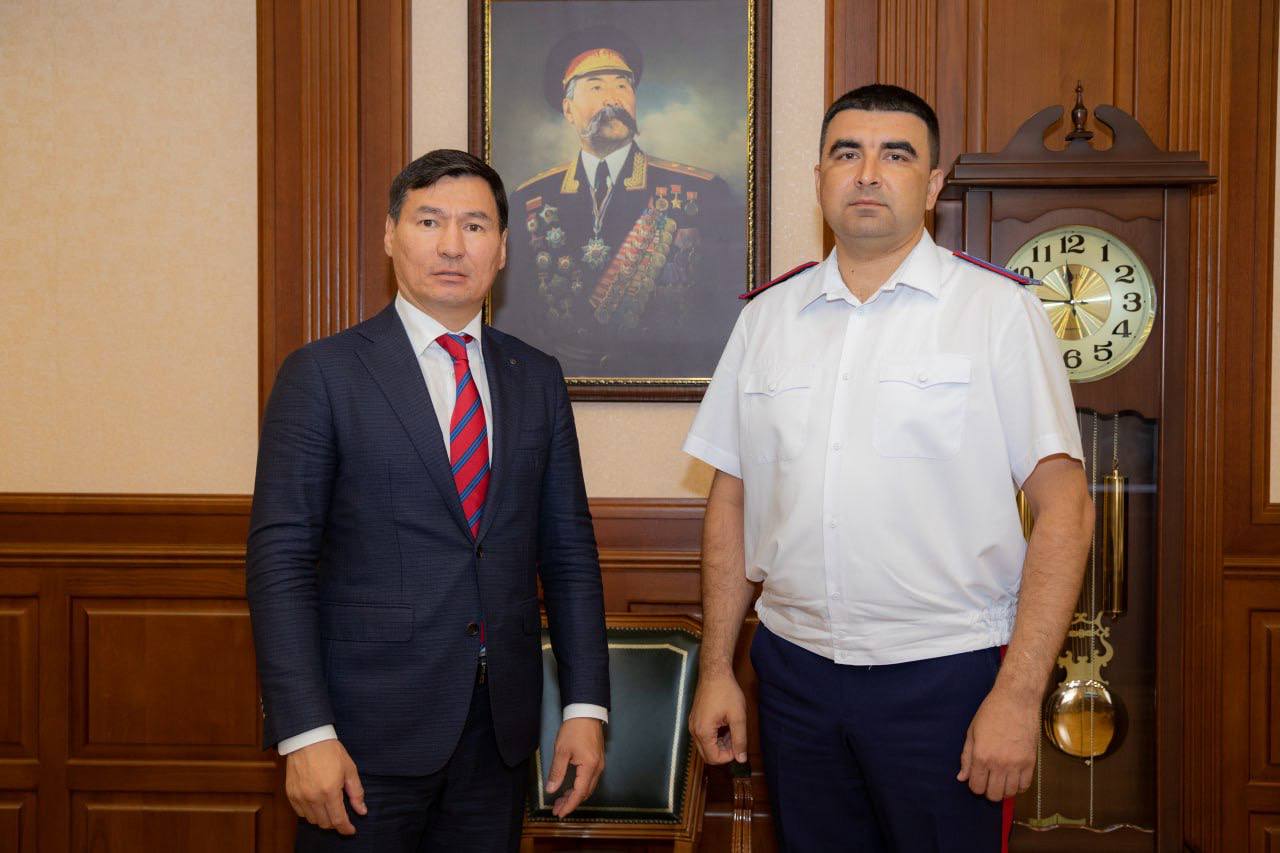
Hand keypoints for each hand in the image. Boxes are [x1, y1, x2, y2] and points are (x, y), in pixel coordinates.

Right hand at [285, 739, 366, 834]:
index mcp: (330, 791)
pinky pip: (301, 813)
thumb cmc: (331, 752)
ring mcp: (300, 797)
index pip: (338, 820)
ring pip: (313, 820)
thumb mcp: (350, 769)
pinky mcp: (291, 794)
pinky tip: (316, 803)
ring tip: (329, 807)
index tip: (351, 830)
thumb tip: (362, 811)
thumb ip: (356, 792)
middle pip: (325, 823)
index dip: (346, 828)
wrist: (307, 739)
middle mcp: (313, 797)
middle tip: (341, 815)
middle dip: (336, 823)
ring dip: (322, 818)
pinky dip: (310, 813)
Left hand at [545, 717, 605, 817]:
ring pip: (588, 787)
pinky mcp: (597, 760)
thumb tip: (551, 789)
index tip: (559, 813)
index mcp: (589, 767)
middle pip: (585, 793)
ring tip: (561, 800)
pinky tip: (570, 787)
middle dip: (571, 802)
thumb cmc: (574, 730)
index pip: (579, 793)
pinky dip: (579, 787)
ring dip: (575, 795)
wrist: (586, 712)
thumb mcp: (561, 751)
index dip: (569, 805)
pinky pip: (590, 780)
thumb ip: (557, 772)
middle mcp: (598, 769)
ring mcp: (599, 764)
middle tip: (556, 809)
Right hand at [688, 672, 747, 764]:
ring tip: (732, 729)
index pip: (713, 758)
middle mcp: (694, 730)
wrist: (715, 673)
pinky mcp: (694, 719)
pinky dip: (715, 736)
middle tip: (736, 738)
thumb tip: (741, 759)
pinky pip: (703, 736)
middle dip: (723, 751)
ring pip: (705, 745)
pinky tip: (725, 725)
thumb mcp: (738, 717)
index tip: (738, 745)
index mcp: (703, 731)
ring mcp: (692, 724)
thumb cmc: (726, 692)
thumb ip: (740, 740)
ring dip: (720, 744)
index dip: (728, 756)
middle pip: (707, 754)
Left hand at [957, 685, 1038, 801]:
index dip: (975, 785)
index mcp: (981, 756)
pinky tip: (1013, 778)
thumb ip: (966, 757)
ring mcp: (1017, 764)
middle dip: (988, 791)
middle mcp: (999, 764)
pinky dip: (1018, 786)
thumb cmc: (991, 712)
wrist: (1016, 700)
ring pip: (1010, 793)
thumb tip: (962, 778)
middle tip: (989, 780)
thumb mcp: (972, 732)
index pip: (976, 787)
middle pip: (993, 794)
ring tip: (1001, 779)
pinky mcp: (1031, 762)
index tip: (977, 778)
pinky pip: (1025, 786)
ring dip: (1003, 790)